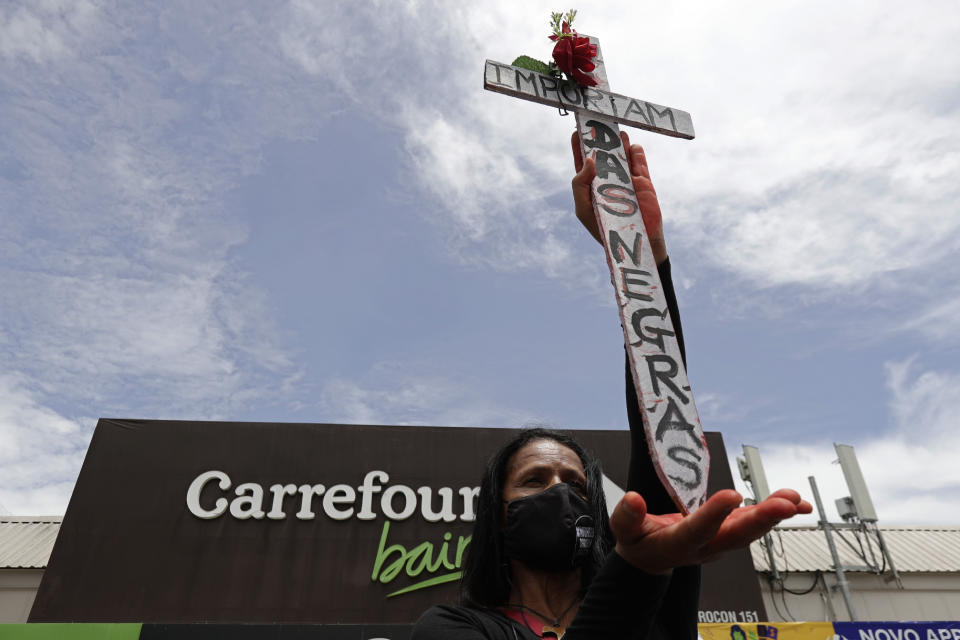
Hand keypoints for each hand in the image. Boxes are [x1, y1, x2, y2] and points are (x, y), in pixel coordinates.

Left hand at [570, 130, 667, 264]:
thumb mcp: (584, 209)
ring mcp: (627, 179)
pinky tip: (631, 146)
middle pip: (604, 153)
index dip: (579, 145)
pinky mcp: (643, 183)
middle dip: (602, 137)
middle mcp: (608, 179)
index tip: (576, 129)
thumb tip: (589, 159)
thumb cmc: (604, 229)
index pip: (583, 161)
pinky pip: (640, 163)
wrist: (634, 244)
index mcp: (591, 185)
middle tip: (599, 122)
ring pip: (623, 154)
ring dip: (620, 142)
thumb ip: (580, 184)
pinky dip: (636, 153)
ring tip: (616, 130)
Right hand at [608, 488, 812, 573]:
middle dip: (762, 519)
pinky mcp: (729, 531)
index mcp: (677, 544)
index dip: (715, 514)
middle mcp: (705, 547)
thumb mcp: (624, 530)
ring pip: (751, 530)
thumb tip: (633, 499)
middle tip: (784, 504)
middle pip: (736, 535)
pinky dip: (778, 514)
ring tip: (794, 499)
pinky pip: (755, 523)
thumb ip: (627, 517)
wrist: (651, 559)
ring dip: (774, 515)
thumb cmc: (638, 541)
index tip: (732, 495)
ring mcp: (720, 541)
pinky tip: (799, 504)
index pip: (698, 529)